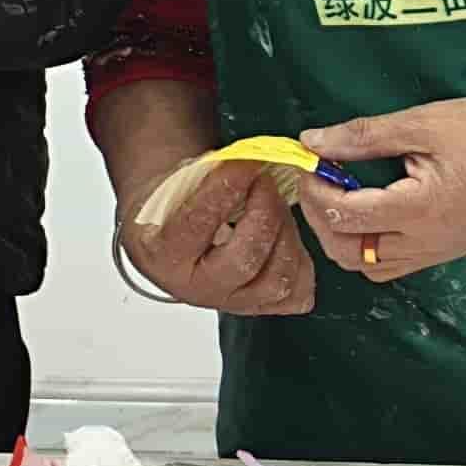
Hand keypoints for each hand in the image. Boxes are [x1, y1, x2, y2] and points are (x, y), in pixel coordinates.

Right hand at [117, 153, 315, 316]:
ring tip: (277, 206)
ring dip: (286, 234)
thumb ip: (203, 174)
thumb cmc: (171, 210)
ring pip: (278, 280)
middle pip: (245, 258)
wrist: (167, 241)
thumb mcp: (171, 187)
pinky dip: (300, 262)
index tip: (245, 164)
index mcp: (165, 255)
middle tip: (265, 182)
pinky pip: (297, 294)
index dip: (225, 189)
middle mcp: (197, 288)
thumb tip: (248, 158)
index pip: (197, 223)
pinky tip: (286, 236)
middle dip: (264, 212)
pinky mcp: (260, 307)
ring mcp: (232, 303)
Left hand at [296, 96, 465, 284]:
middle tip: (317, 183)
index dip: (315, 190)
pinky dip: (369, 246)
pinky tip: (370, 210)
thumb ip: (363, 136)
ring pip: (369, 266)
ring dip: (343, 238)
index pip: (344, 215)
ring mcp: (439, 251)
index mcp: (419, 209)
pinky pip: (394, 264)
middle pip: (348, 253)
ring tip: (339, 197)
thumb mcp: (421, 123)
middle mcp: (427, 241)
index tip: (309, 162)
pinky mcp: (448, 250)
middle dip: (321, 219)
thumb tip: (311, 142)